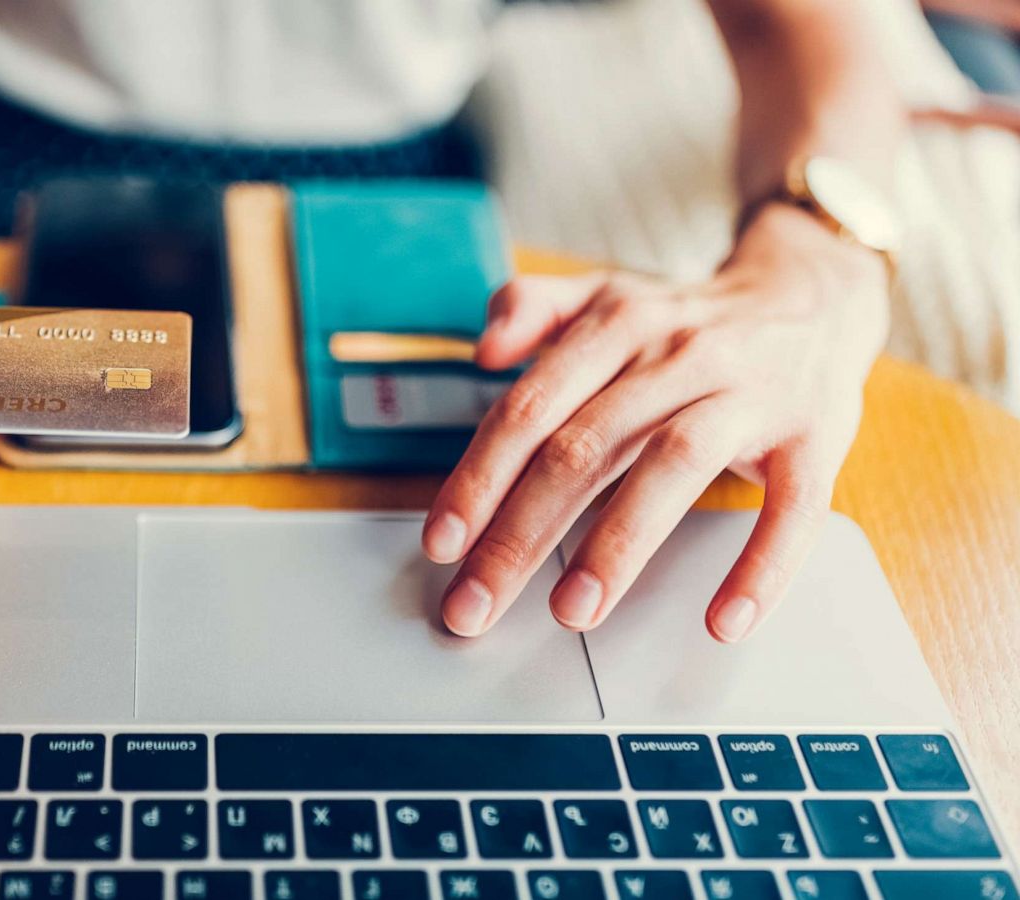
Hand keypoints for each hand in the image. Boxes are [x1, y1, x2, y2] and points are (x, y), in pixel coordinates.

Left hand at [424, 203, 888, 641]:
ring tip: (571, 613)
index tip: (441, 545)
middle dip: (520, 534)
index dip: (479, 479)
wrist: (816, 295)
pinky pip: (794, 506)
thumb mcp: (607, 294)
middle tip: (476, 605)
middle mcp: (679, 355)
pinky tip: (723, 619)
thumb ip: (533, 307)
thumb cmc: (688, 320)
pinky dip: (762, 564)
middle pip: (585, 448)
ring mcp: (750, 394)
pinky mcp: (816, 436)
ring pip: (674, 466)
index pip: (531, 408)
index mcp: (617, 326)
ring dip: (617, 544)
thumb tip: (483, 349)